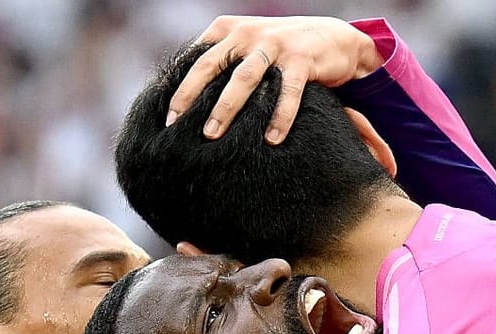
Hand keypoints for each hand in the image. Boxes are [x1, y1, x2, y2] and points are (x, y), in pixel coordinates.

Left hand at [166, 16, 383, 143]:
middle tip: (174, 126)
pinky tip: (271, 140)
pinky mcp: (301, 58)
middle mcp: (247, 34)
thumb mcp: (245, 47)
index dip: (177, 87)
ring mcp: (274, 44)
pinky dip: (279, 117)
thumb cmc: (279, 51)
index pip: (194, 59)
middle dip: (190, 97)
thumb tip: (183, 99)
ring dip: (226, 108)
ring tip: (211, 136)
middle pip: (210, 66)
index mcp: (227, 30)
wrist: (330, 37)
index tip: (165, 117)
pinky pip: (287, 92)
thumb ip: (219, 63)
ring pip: (244, 78)